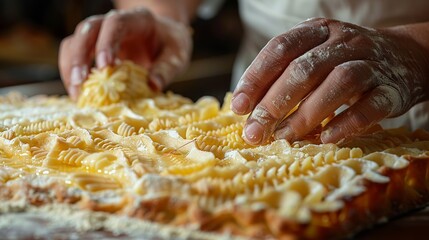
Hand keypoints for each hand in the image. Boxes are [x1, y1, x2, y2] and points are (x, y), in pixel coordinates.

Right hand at [59, 8, 191, 99]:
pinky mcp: (92, 48)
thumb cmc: (170, 45)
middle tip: (79, 83)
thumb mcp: (178, 55)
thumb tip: (153, 86)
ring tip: (76, 94)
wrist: (164, 37)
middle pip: (87, 30)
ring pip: (74, 41)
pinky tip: (77, 93)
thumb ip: (167, 69)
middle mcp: (113, 22)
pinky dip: (71, 73)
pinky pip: (73, 55)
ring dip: (70, 67)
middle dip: (79, 56)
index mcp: (137, 20)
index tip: (104, 67)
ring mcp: (100, 34)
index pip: (115, 23)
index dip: (106, 43)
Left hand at [231, 18, 428, 144]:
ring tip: (285, 137)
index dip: (255, 78)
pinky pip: (371, 106)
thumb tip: (246, 108)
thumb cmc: (343, 61)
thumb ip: (284, 75)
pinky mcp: (391, 89)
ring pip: (338, 84)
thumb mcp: (313, 56)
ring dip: (307, 114)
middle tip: (255, 131)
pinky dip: (347, 123)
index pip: (280, 49)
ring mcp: (370, 64)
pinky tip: (326, 138)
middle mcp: (343, 42)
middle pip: (304, 69)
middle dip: (274, 103)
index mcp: (317, 31)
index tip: (238, 107)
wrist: (404, 57)